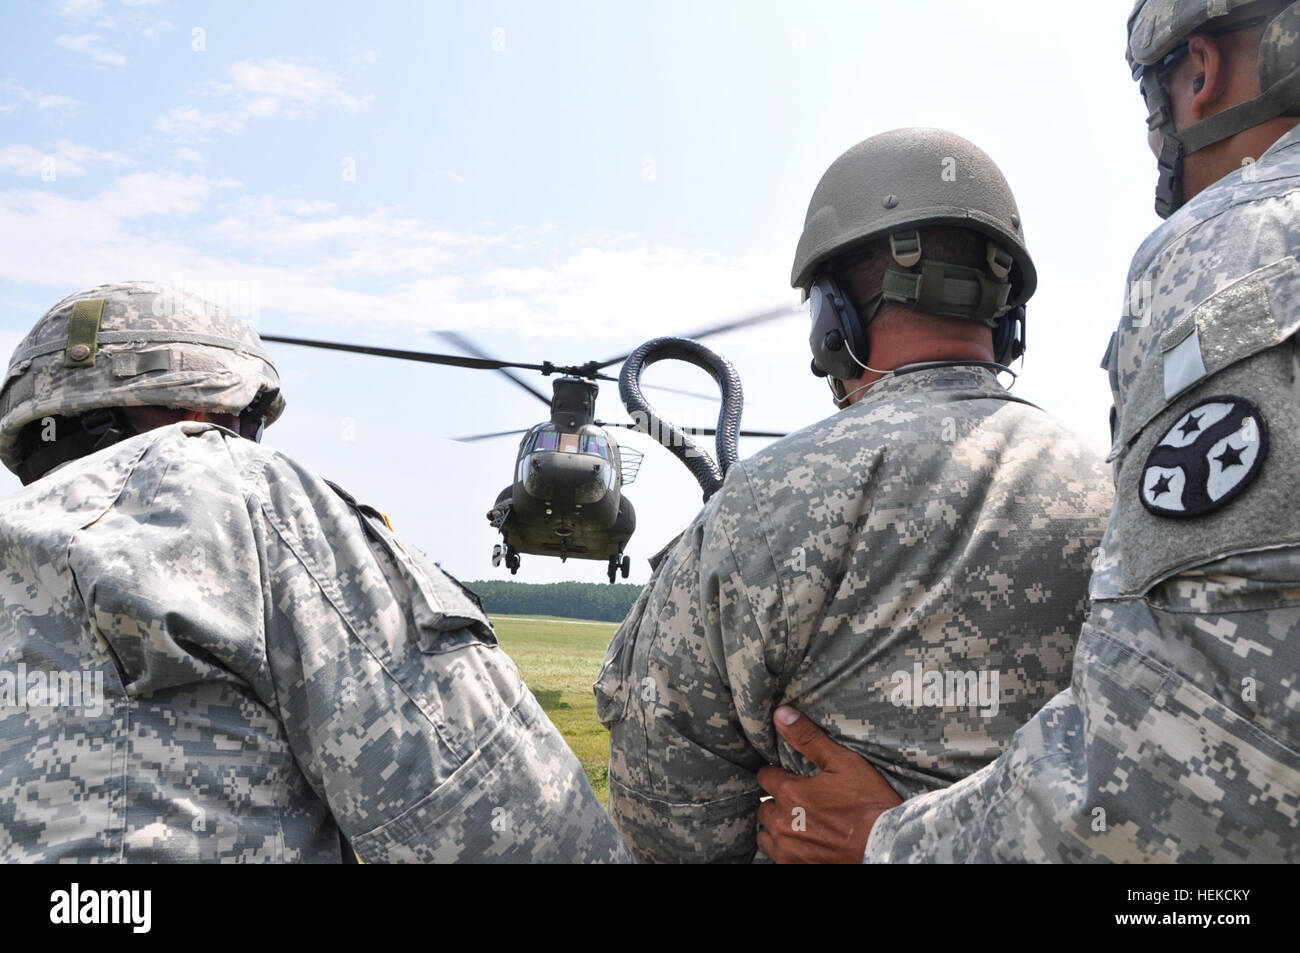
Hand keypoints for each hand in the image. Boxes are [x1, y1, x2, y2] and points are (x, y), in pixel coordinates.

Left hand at [756, 706, 902, 863]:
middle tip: (796, 801)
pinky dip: (785, 850)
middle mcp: (782, 823)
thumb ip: (808, 738)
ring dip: (776, 828)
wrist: (886, 846)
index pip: (765, 777)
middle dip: (776, 802)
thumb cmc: (868, 803)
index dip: (777, 774)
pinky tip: (802, 843)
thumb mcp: (842, 762)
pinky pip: (778, 857)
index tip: (788, 776)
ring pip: (766, 836)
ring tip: (795, 823)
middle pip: (763, 808)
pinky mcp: (796, 868)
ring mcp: (788, 850)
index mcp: (790, 793)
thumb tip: (780, 714)